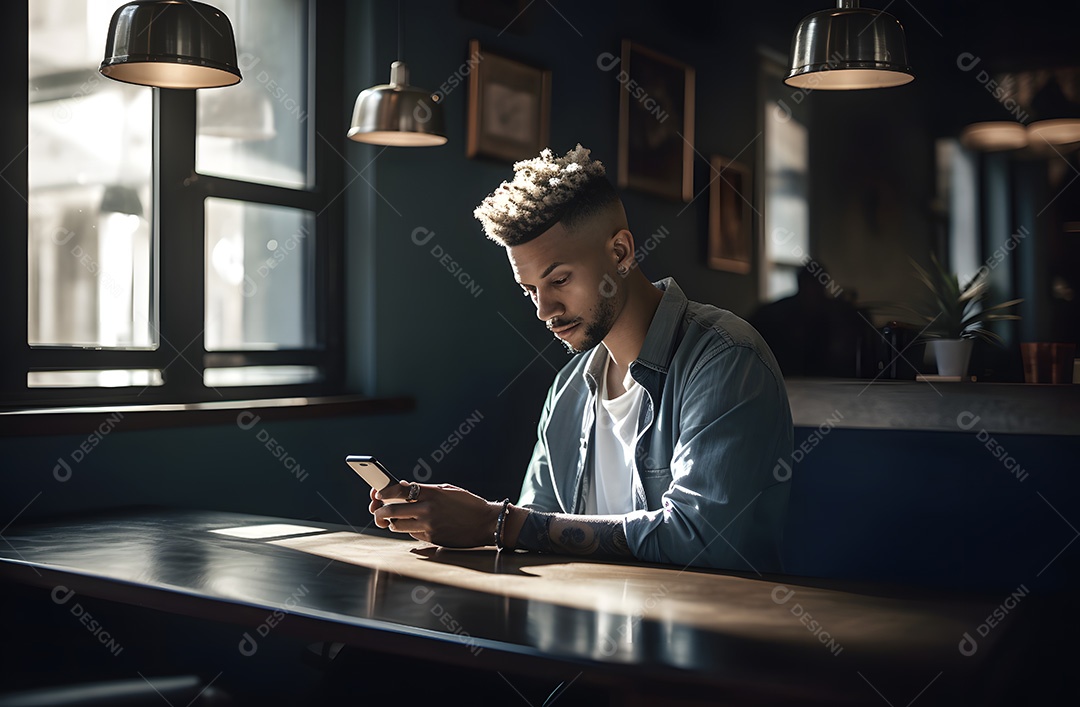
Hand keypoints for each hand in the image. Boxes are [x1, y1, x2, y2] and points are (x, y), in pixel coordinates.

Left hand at [369, 481, 500, 547]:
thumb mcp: (447, 489)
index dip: (383, 491)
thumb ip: (424, 490)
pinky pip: (411, 534)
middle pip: (391, 510)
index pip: (398, 490)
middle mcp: (428, 509)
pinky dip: (408, 529)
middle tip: (377, 510)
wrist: (486, 523)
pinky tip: (412, 525)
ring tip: (393, 519)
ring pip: (397, 525)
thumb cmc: (467, 504)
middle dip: (379, 511)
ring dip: (391, 522)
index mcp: (431, 493)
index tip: (377, 493)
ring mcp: (428, 526)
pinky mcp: (431, 539)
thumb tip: (402, 488)